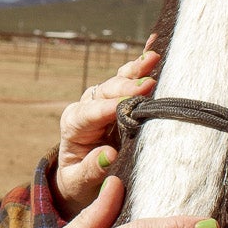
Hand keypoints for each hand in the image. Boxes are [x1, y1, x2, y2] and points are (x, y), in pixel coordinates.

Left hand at [53, 38, 159, 214]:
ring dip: (137, 68)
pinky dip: (141, 61)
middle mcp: (88, 106)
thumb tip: (108, 155)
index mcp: (74, 124)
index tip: (128, 104)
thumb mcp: (78, 183)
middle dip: (127, 87)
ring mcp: (104, 99)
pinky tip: (153, 44)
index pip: (91, 113)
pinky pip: (129, 76)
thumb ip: (90, 170)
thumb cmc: (79, 182)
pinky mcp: (118, 98)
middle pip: (107, 91)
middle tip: (149, 85)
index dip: (110, 107)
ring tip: (154, 58)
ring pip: (119, 79)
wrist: (81, 179)